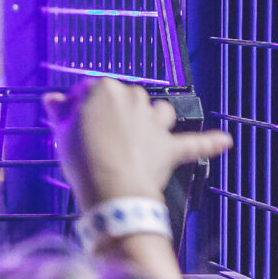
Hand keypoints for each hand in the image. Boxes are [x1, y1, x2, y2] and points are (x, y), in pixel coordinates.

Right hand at [43, 77, 230, 212]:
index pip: (88, 91)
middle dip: (113, 114)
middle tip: (96, 137)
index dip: (79, 109)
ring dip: (151, 119)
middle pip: (123, 99)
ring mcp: (153, 122)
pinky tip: (224, 142)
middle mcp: (133, 98)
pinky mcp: (168, 147)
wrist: (111, 190)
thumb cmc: (83, 160)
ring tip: (141, 133)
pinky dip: (209, 143)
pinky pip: (194, 144)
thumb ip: (60, 112)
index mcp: (104, 89)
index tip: (73, 123)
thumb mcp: (61, 132)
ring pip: (157, 111)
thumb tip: (53, 100)